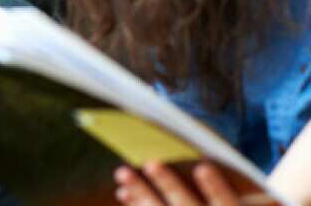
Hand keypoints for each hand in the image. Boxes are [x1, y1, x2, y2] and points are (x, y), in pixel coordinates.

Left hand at [114, 162, 240, 205]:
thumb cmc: (219, 205)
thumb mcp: (232, 199)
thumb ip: (218, 184)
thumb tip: (194, 155)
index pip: (227, 203)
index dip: (215, 188)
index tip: (202, 168)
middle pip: (187, 205)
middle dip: (169, 185)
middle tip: (151, 163)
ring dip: (141, 194)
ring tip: (122, 172)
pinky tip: (123, 192)